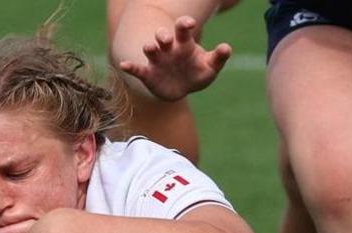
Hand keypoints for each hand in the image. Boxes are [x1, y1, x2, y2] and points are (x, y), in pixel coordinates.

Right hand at [117, 15, 231, 100]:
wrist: (181, 89)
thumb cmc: (196, 73)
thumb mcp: (209, 67)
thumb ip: (218, 58)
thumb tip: (227, 47)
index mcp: (184, 44)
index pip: (182, 29)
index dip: (184, 24)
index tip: (189, 24)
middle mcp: (168, 49)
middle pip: (162, 36)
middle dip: (163, 35)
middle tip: (166, 39)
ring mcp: (157, 61)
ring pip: (150, 50)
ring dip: (149, 48)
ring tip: (150, 48)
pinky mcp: (148, 74)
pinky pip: (138, 69)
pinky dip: (130, 67)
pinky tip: (124, 65)